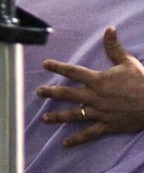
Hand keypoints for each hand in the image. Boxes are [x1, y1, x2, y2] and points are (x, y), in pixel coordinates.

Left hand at [37, 27, 143, 146]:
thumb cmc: (143, 82)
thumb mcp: (128, 62)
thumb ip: (114, 47)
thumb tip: (109, 29)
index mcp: (98, 80)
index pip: (73, 72)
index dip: (58, 67)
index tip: (45, 64)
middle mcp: (95, 97)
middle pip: (67, 94)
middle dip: (51, 93)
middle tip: (38, 93)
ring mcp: (100, 113)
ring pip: (74, 115)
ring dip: (58, 116)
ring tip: (45, 118)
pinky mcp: (107, 126)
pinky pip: (89, 133)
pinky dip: (77, 139)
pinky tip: (65, 144)